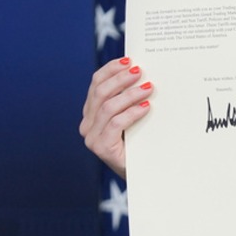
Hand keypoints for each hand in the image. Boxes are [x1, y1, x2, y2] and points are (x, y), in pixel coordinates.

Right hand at [78, 57, 152, 177]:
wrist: (143, 175)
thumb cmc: (140, 145)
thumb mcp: (133, 119)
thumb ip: (130, 101)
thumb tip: (142, 74)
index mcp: (91, 113)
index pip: (96, 84)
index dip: (111, 70)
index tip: (128, 60)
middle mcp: (87, 124)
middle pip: (100, 92)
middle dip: (121, 79)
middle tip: (140, 72)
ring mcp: (92, 137)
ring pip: (108, 106)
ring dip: (130, 94)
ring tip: (148, 87)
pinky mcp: (102, 148)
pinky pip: (116, 123)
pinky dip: (132, 112)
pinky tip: (146, 107)